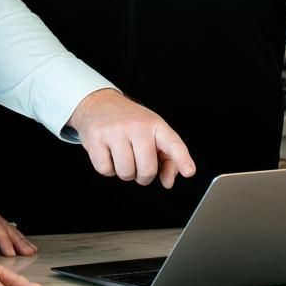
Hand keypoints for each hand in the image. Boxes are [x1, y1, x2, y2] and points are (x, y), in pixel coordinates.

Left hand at [0, 200, 37, 256]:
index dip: (4, 240)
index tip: (10, 252)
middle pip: (7, 228)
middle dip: (18, 241)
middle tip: (29, 252)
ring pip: (10, 229)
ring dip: (21, 240)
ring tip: (31, 250)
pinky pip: (7, 231)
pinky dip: (17, 239)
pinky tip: (24, 246)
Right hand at [66, 89, 196, 187]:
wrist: (99, 103)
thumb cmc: (130, 122)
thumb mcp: (153, 134)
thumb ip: (167, 159)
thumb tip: (168, 181)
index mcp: (155, 125)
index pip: (173, 143)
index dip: (182, 159)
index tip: (189, 171)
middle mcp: (136, 126)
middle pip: (147, 169)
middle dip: (143, 176)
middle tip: (138, 165)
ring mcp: (115, 132)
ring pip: (125, 173)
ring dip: (124, 173)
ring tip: (122, 157)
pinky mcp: (95, 139)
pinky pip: (105, 170)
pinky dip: (107, 168)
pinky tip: (108, 154)